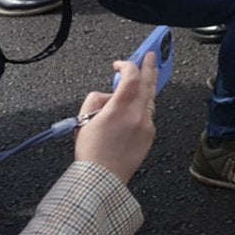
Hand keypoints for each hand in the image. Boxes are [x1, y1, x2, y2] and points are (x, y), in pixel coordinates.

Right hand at [75, 55, 157, 185]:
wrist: (102, 177)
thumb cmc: (90, 152)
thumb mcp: (83, 120)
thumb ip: (96, 100)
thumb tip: (108, 95)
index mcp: (120, 108)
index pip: (131, 77)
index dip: (127, 66)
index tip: (119, 65)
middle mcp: (138, 114)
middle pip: (147, 84)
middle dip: (148, 67)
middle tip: (149, 56)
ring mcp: (147, 124)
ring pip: (150, 99)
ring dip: (146, 87)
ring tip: (145, 77)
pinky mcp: (150, 135)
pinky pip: (148, 115)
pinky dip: (142, 107)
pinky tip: (135, 108)